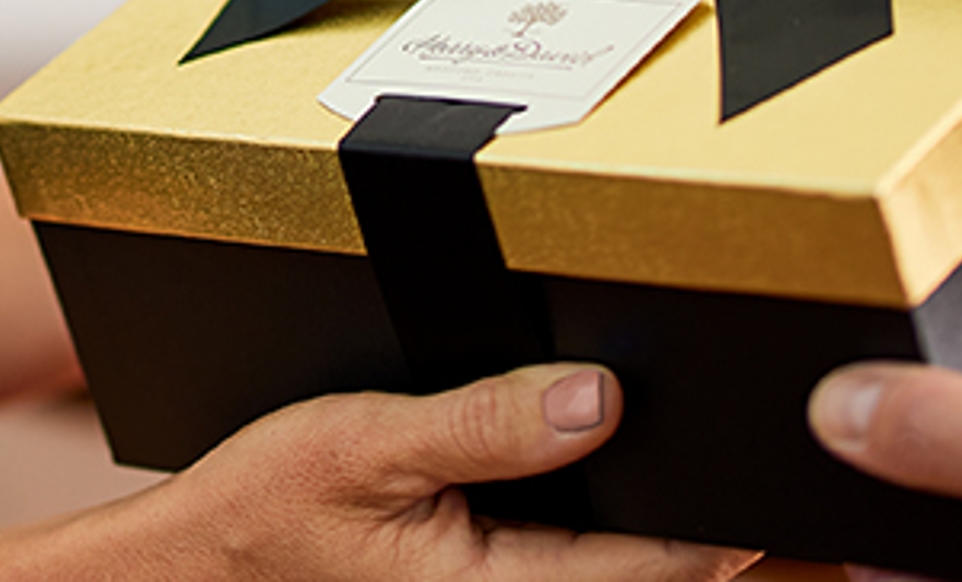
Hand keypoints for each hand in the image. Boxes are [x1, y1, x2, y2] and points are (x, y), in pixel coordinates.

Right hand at [88, 364, 756, 581]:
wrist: (196, 567)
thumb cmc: (264, 511)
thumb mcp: (366, 444)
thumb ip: (485, 424)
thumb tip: (599, 397)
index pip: (663, 564)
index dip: (728, 516)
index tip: (765, 452)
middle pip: (654, 573)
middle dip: (696, 513)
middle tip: (732, 439)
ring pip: (614, 571)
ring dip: (647, 524)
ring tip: (658, 447)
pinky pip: (569, 566)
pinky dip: (595, 528)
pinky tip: (585, 471)